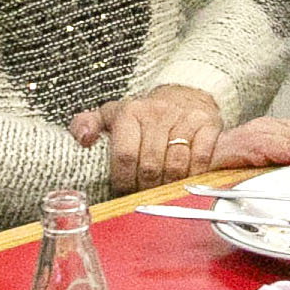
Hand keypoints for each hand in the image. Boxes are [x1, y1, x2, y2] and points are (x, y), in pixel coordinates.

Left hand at [76, 84, 233, 188]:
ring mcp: (184, 119)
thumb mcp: (111, 115)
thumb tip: (82, 138)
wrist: (183, 95)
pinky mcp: (207, 125)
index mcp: (130, 112)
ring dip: (169, 186)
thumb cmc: (144, 114)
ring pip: (175, 166)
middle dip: (146, 187)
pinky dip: (193, 176)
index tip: (125, 190)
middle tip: (144, 194)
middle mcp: (157, 113)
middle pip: (151, 166)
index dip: (124, 180)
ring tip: (163, 190)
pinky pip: (200, 160)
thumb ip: (87, 124)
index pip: (125, 155)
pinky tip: (186, 180)